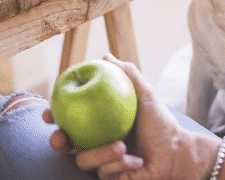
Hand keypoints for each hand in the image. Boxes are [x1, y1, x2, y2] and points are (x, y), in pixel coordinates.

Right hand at [43, 54, 219, 178]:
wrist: (176, 152)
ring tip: (123, 145)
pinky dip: (120, 164)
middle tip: (61, 137)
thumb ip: (127, 75)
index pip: (70, 118)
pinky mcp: (110, 177)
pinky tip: (136, 160)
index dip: (54, 115)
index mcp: (98, 123)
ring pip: (83, 160)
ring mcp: (101, 162)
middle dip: (58, 141)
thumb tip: (105, 56)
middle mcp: (96, 142)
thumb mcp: (145, 95)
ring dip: (102, 153)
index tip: (49, 112)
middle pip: (65, 144)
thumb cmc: (161, 122)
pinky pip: (103, 173)